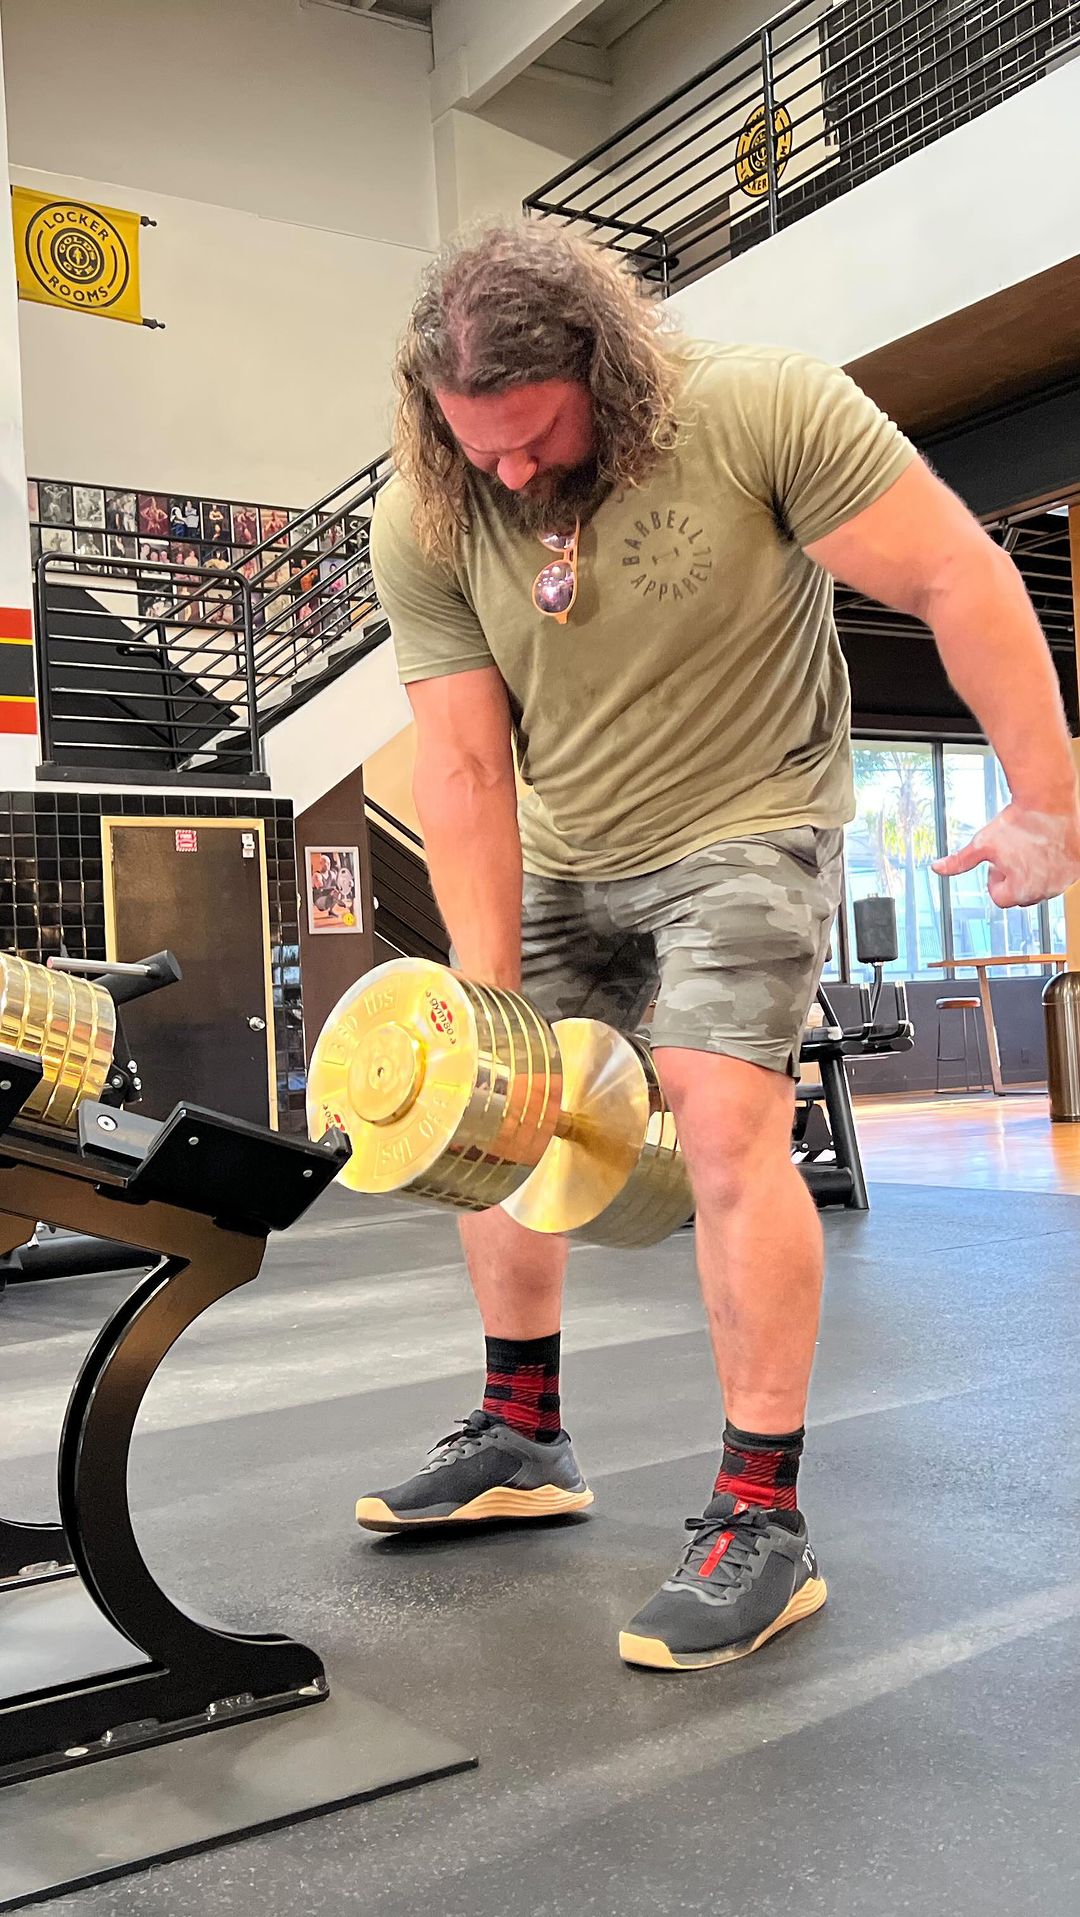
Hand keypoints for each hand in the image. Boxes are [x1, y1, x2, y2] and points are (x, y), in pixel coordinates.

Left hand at [932, 802, 1079, 907]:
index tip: (997, 862)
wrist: (1048, 800)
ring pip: (1043, 886)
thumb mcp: (981, 844)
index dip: (994, 879)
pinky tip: (1046, 845)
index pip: (1000, 898)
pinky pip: (1063, 874)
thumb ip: (959, 861)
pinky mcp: (1077, 868)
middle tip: (1014, 853)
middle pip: (1022, 894)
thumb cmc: (1016, 822)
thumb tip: (937, 868)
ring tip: (1030, 847)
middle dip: (1015, 878)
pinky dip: (1055, 864)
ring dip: (1034, 873)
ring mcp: (1063, 881)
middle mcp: (1044, 891)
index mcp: (1019, 891)